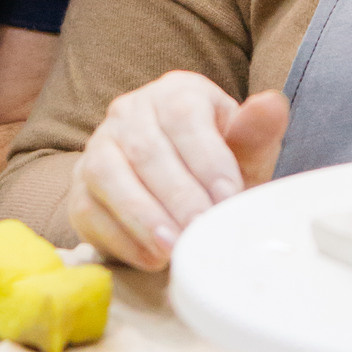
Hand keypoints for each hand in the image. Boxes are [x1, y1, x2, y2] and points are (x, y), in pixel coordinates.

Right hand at [68, 71, 288, 270]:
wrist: (181, 188)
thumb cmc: (217, 167)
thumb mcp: (245, 151)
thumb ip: (257, 131)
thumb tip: (271, 104)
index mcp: (175, 93)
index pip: (183, 116)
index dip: (206, 159)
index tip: (228, 197)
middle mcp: (130, 112)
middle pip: (145, 149)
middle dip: (177, 196)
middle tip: (201, 230)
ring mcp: (99, 147)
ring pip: (108, 175)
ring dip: (142, 216)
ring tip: (173, 248)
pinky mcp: (80, 186)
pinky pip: (88, 209)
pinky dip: (120, 237)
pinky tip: (151, 258)